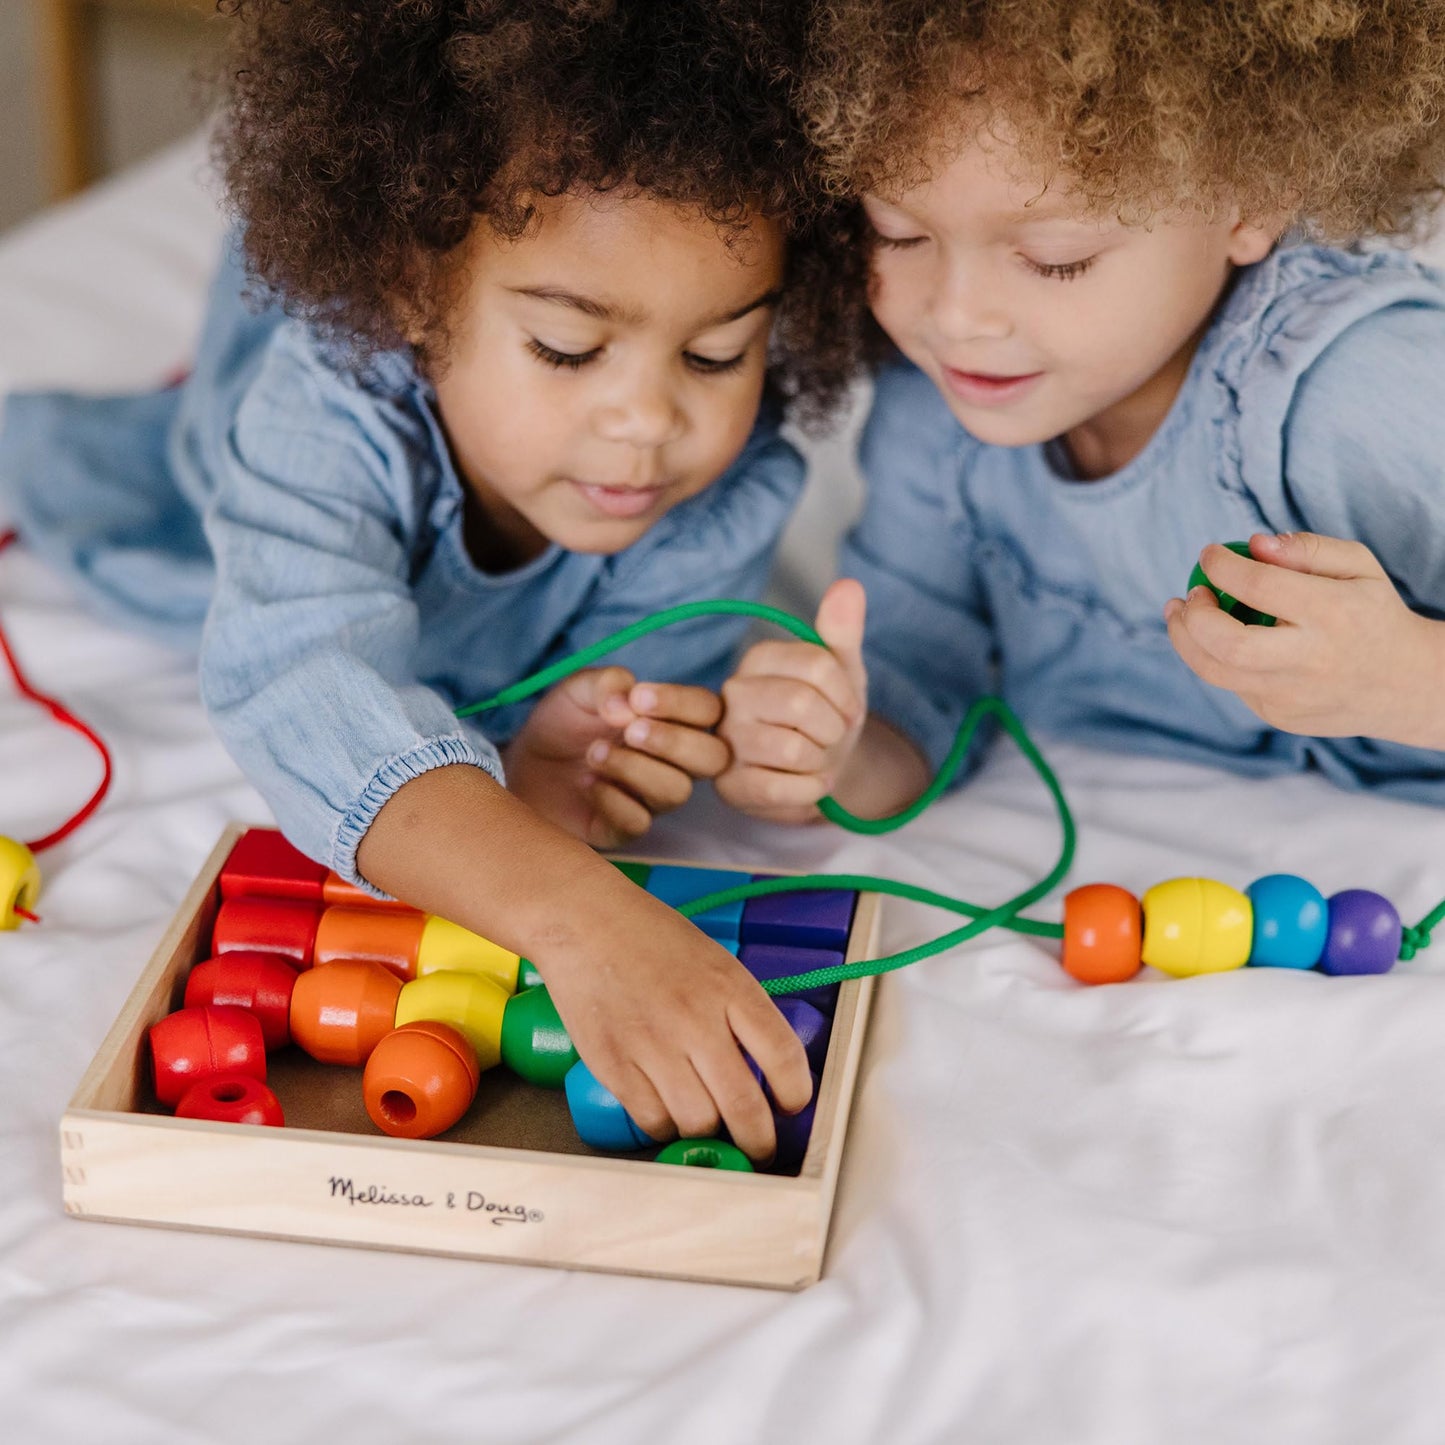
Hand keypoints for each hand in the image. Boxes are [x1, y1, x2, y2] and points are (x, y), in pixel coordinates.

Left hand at [503, 667, 728, 846]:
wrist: (522, 764)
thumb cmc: (562, 723)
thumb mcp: (579, 689)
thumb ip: (607, 684)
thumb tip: (627, 704)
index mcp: (671, 721)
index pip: (707, 711)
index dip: (682, 703)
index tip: (638, 698)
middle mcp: (672, 762)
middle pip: (712, 758)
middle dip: (673, 742)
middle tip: (630, 731)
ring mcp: (651, 798)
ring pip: (677, 791)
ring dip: (634, 768)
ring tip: (594, 754)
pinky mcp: (624, 828)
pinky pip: (639, 822)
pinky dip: (611, 799)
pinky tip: (587, 785)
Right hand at [538, 871, 813, 1161]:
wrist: (584, 921)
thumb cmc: (651, 938)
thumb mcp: (715, 962)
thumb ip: (741, 1012)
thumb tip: (766, 1070)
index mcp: (730, 988)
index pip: (784, 1057)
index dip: (797, 1095)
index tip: (793, 1106)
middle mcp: (696, 1020)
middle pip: (744, 1107)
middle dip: (759, 1140)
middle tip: (759, 1146)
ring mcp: (652, 1045)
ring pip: (698, 1123)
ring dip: (708, 1131)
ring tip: (706, 1118)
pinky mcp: (613, 1065)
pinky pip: (652, 1120)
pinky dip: (665, 1125)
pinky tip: (667, 1108)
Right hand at [716, 579, 868, 822]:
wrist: (819, 770)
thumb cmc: (826, 715)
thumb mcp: (842, 671)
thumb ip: (841, 631)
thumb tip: (849, 585)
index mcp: (759, 659)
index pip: (818, 666)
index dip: (845, 695)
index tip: (845, 708)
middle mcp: (733, 694)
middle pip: (801, 705)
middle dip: (832, 729)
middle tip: (828, 736)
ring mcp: (727, 741)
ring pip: (792, 749)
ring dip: (820, 762)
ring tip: (813, 759)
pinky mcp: (730, 785)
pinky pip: (782, 789)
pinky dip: (810, 790)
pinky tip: (806, 783)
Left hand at [1165, 533, 1444, 746]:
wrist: (1406, 684)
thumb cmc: (1372, 613)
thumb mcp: (1359, 567)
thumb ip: (1308, 549)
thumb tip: (1254, 544)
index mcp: (1332, 613)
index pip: (1259, 586)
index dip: (1222, 566)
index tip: (1209, 554)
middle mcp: (1310, 660)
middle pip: (1227, 643)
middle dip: (1193, 615)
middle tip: (1189, 594)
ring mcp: (1292, 695)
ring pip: (1215, 672)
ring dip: (1185, 641)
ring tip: (1181, 614)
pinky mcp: (1281, 717)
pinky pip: (1234, 686)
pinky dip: (1218, 660)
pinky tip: (1224, 642)